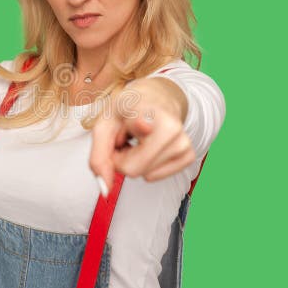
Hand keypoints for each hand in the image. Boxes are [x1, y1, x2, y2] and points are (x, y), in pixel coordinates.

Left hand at [88, 81, 194, 196]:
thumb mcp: (104, 126)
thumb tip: (106, 189)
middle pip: (132, 168)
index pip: (142, 123)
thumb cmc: (128, 110)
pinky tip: (148, 147)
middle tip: (124, 139)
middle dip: (121, 159)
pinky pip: (154, 177)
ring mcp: (183, 141)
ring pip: (144, 174)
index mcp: (144, 109)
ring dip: (134, 160)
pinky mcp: (188, 155)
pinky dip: (146, 166)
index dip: (140, 126)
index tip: (142, 125)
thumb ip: (99, 157)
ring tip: (137, 139)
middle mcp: (170, 125)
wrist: (155, 98)